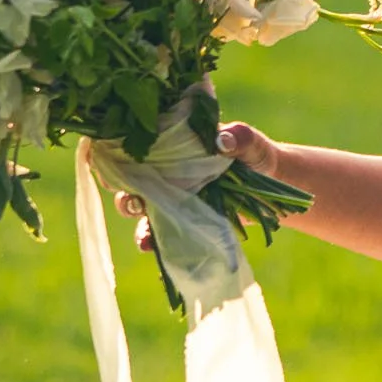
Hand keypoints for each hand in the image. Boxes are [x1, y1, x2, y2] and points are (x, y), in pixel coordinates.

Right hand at [110, 118, 281, 250]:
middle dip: (122, 179)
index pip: (143, 139)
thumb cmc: (257, 156)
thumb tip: (223, 140)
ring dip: (131, 206)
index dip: (121, 145)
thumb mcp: (251, 145)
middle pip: (131, 171)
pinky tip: (148, 243)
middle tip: (128, 187)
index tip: (111, 152)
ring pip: (139, 200)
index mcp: (176, 142)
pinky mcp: (179, 219)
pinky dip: (148, 236)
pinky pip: (156, 228)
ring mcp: (170, 194)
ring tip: (137, 211)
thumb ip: (241, 138)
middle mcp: (166, 167)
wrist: (270, 189)